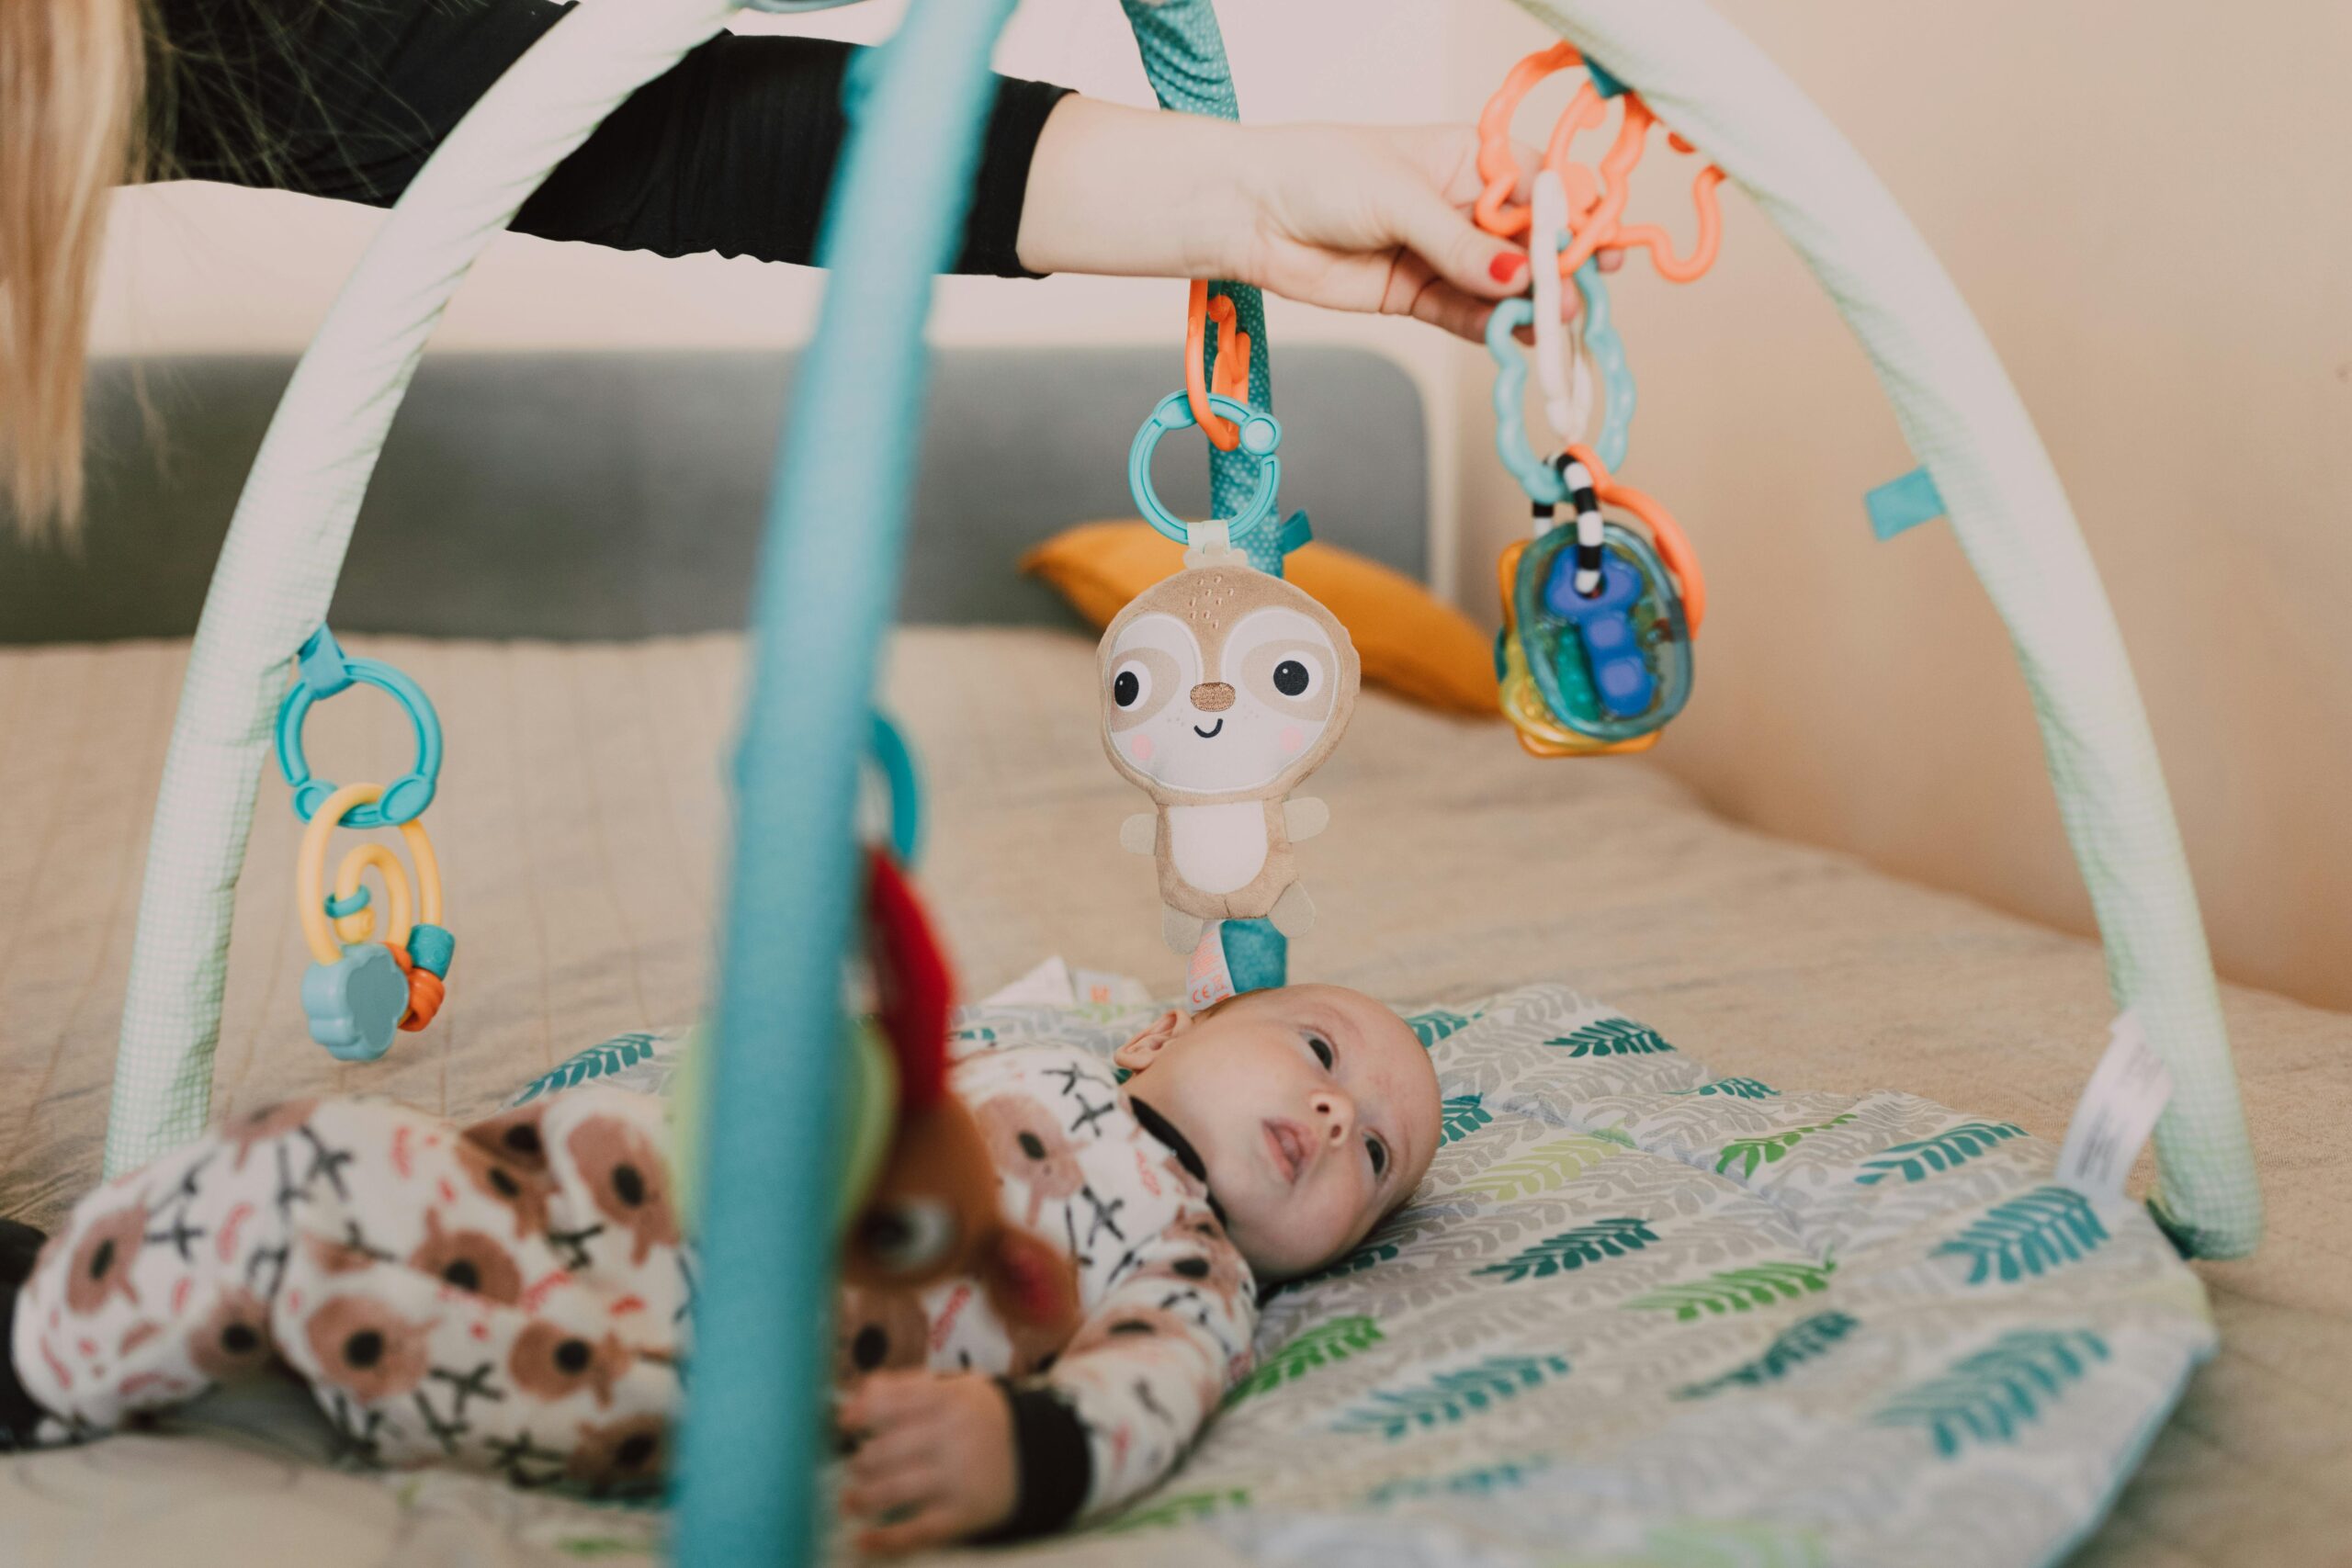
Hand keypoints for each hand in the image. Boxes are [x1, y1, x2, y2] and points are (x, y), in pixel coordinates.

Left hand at [838, 1370, 1018, 1554]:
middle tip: (859, 1466)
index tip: (845, 1424)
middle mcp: (951, 1437)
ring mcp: (957, 1478)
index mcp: (947, 1399)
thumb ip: (904, 1387)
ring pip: (893, 1491)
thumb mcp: (955, 1387)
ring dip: (862, 1499)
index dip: (858, 1415)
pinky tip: (864, 1541)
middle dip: (861, 1462)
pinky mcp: (963, 1515)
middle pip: (884, 1451)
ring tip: (851, 1500)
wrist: (1043, 1452)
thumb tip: (855, 1400)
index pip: (887, 1404)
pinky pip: (917, 1532)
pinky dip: (884, 1540)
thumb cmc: (984, 1417)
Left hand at [1019, 101, 1606, 343]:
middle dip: (1554, 274)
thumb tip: (1517, 277)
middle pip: (1530, 246)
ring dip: (1528, 310)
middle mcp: (1465, 208)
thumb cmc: (1320, 175)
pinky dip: (1492, 330)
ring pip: (1502, 288)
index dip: (1575, 219)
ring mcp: (1444, 255)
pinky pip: (1469, 317)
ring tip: (1550, 329)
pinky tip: (1515, 341)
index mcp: (1472, 160)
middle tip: (1574, 303)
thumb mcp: (1400, 199)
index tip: (1599, 250)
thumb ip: (1459, 244)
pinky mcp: (1419, 296)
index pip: (1542, 189)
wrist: (1250, 214)